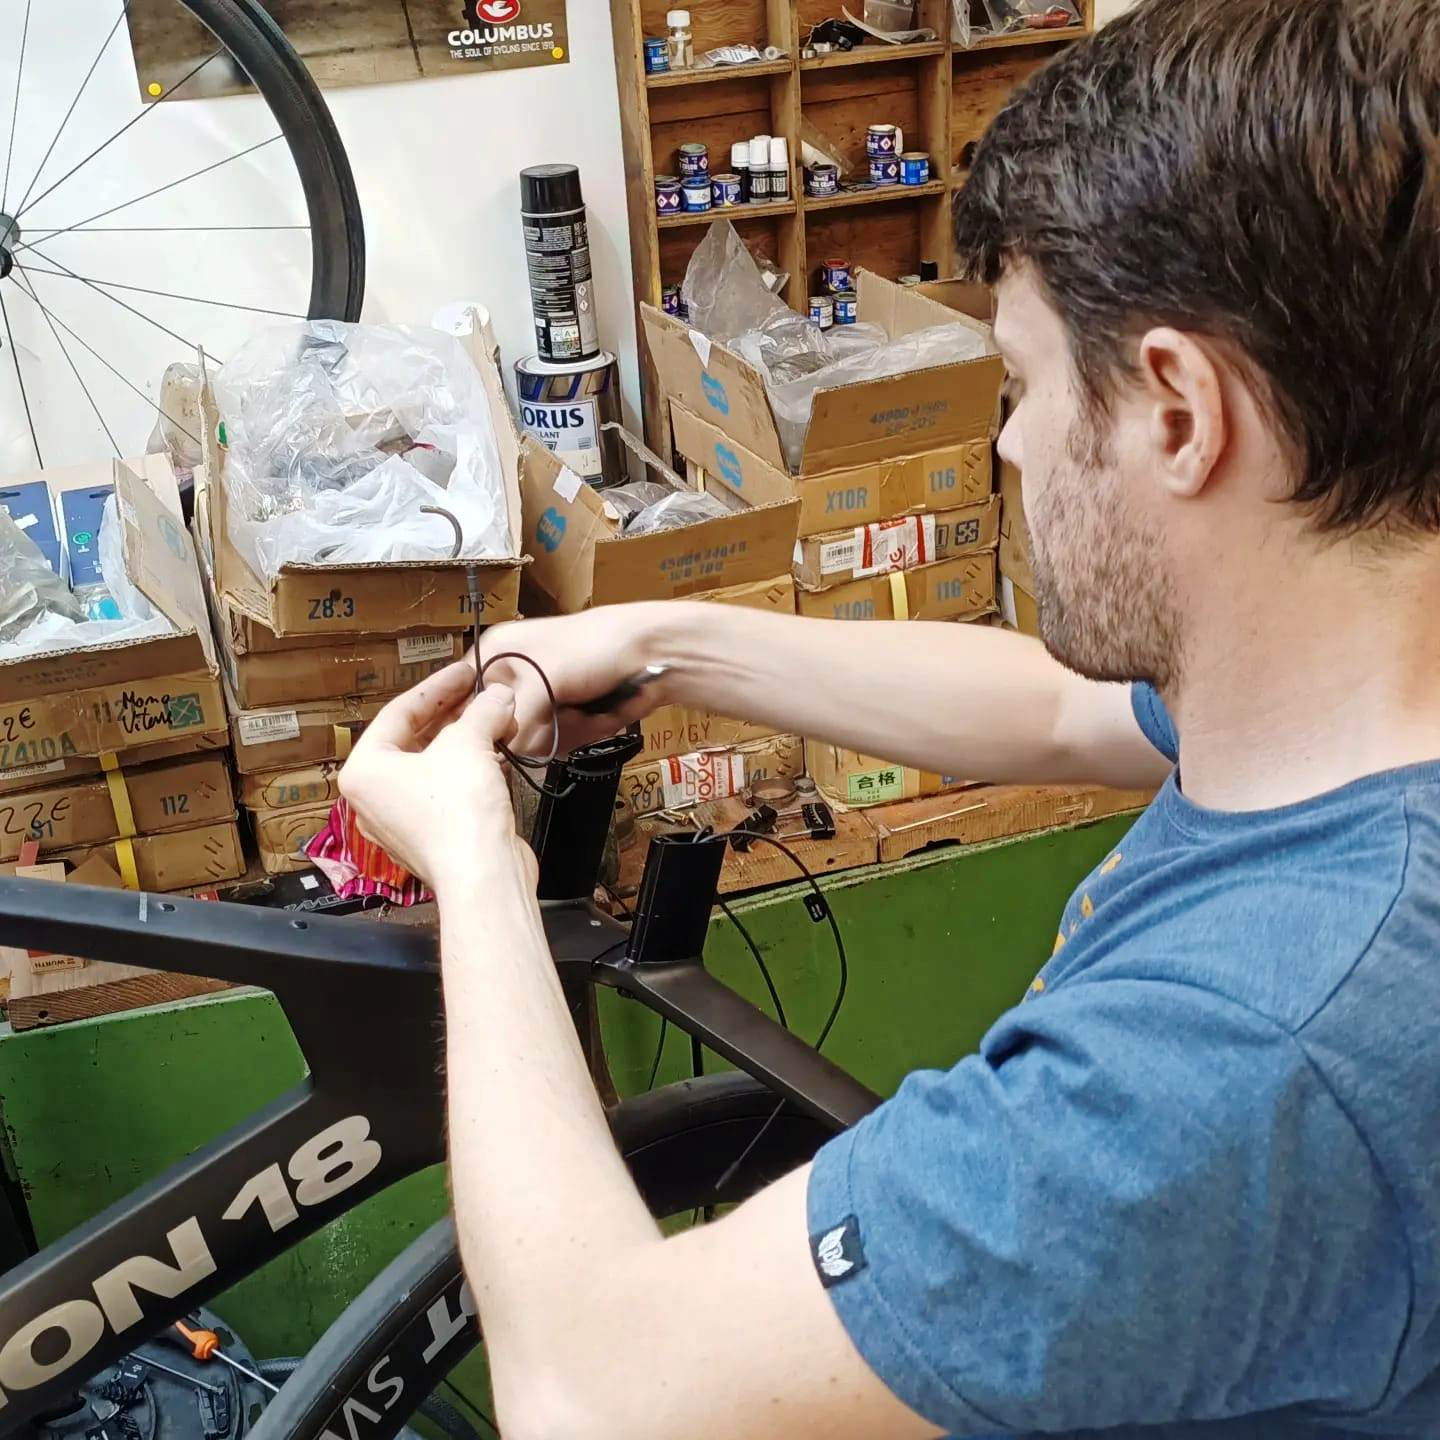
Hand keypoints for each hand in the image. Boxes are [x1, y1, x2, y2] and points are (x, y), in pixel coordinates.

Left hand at [338, 659, 531, 893]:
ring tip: (499, 719)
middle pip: (416, 739)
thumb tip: (499, 695)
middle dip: (456, 713)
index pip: (399, 712)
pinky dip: (471, 769)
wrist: (483, 876)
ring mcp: (403, 820)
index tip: (466, 672)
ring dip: (468, 740)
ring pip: (435, 765)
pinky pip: (448, 791)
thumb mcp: (469, 743)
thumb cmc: (458, 811)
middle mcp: (375, 797)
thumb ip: (482, 710)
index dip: (438, 686)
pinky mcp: (432, 837)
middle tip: (482, 691)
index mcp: (364, 771)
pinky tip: (500, 753)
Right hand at [478, 602, 679, 755]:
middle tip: (569, 710)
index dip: (490, 722)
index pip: (469, 701)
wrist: (654, 651)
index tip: (511, 732)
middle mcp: (516, 676)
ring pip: (538, 740)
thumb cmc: (598, 646)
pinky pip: (564, 741)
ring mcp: (544, 696)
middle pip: (508, 729)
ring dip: (572, 730)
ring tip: (591, 708)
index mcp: (497, 654)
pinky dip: (588, 731)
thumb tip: (502, 752)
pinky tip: (602, 713)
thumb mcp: (545, 679)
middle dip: (545, 728)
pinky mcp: (569, 713)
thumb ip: (515, 719)